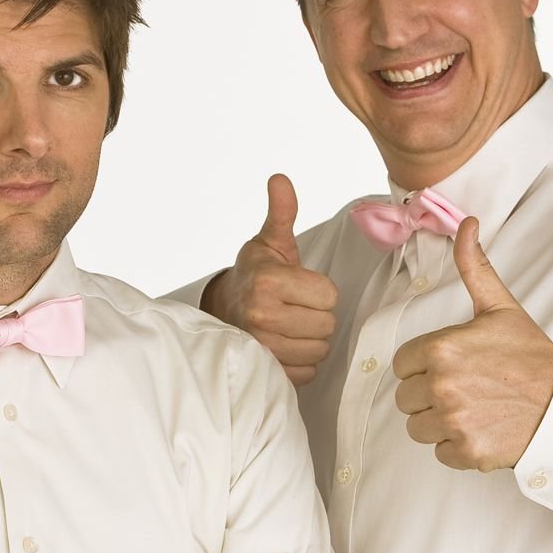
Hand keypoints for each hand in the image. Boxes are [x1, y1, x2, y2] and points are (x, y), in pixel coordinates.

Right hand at [203, 174, 338, 385]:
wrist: (223, 310)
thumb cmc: (254, 275)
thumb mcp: (270, 242)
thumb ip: (282, 213)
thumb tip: (280, 180)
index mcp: (268, 283)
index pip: (329, 295)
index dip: (319, 290)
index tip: (300, 287)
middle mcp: (262, 316)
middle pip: (328, 325)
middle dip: (317, 315)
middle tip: (295, 307)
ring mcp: (263, 348)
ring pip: (319, 350)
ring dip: (311, 339)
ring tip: (290, 325)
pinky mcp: (267, 371)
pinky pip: (307, 372)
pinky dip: (301, 361)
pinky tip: (285, 345)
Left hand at [392, 216, 552, 471]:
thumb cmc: (530, 355)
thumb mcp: (499, 307)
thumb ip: (474, 267)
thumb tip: (466, 223)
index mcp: (440, 349)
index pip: (402, 365)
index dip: (424, 365)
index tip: (454, 365)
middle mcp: (441, 385)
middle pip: (405, 398)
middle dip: (429, 395)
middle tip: (467, 387)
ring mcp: (453, 420)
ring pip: (417, 427)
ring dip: (439, 422)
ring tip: (474, 407)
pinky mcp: (465, 450)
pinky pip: (439, 452)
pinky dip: (456, 445)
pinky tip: (482, 427)